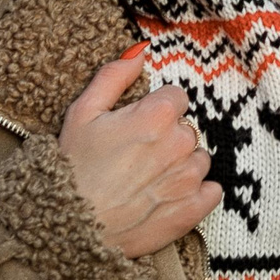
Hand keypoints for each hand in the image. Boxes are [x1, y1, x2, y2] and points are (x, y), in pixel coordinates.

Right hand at [56, 48, 221, 257]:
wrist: (67, 229)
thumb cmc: (72, 169)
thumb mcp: (82, 113)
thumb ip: (115, 76)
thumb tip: (141, 50)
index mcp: (157, 114)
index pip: (176, 98)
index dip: (153, 111)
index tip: (135, 127)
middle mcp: (180, 143)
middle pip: (186, 129)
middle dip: (166, 139)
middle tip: (134, 158)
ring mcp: (189, 178)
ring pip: (198, 159)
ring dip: (180, 166)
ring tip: (146, 181)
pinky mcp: (193, 209)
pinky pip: (212, 191)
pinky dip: (196, 194)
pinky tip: (167, 198)